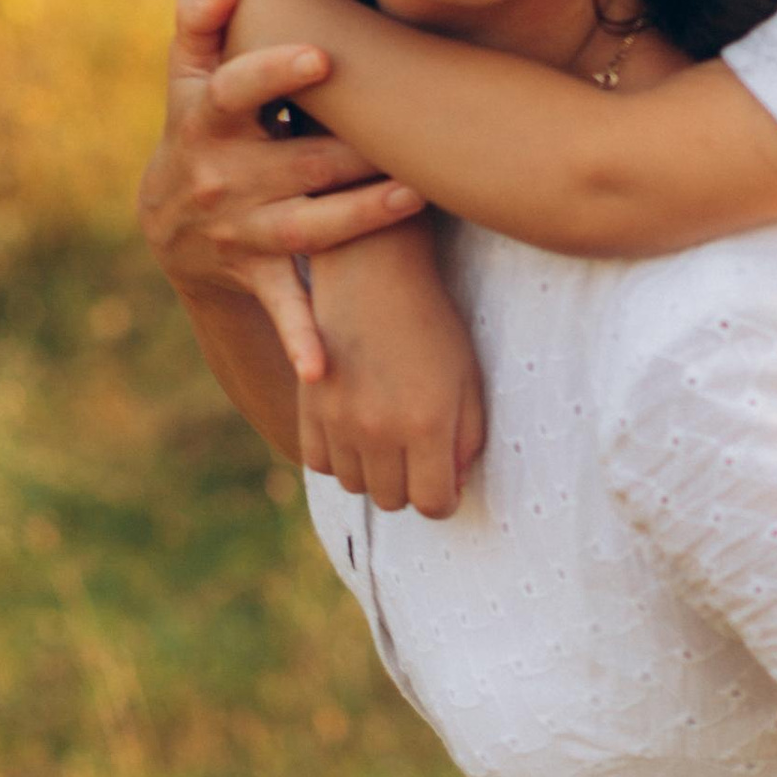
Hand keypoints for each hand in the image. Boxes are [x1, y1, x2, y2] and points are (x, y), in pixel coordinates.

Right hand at [139, 0, 429, 381]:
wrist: (166, 219)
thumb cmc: (199, 123)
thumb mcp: (187, 73)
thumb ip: (200, 21)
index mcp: (206, 120)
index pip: (238, 93)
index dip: (276, 73)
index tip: (323, 56)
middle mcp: (222, 179)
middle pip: (296, 162)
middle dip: (353, 149)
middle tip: (415, 130)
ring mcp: (240, 230)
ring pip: (307, 227)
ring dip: (359, 216)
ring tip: (414, 195)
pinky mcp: (255, 273)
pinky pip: (282, 307)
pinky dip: (301, 339)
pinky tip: (325, 371)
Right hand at [296, 226, 487, 517]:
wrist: (372, 272)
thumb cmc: (431, 322)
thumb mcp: (467, 376)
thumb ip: (467, 437)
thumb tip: (453, 483)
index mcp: (426, 424)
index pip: (433, 503)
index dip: (444, 498)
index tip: (446, 481)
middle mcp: (379, 430)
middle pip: (393, 501)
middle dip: (411, 485)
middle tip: (419, 455)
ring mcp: (339, 421)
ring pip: (356, 486)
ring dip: (375, 473)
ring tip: (390, 439)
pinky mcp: (309, 407)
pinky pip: (320, 464)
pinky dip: (339, 458)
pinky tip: (357, 432)